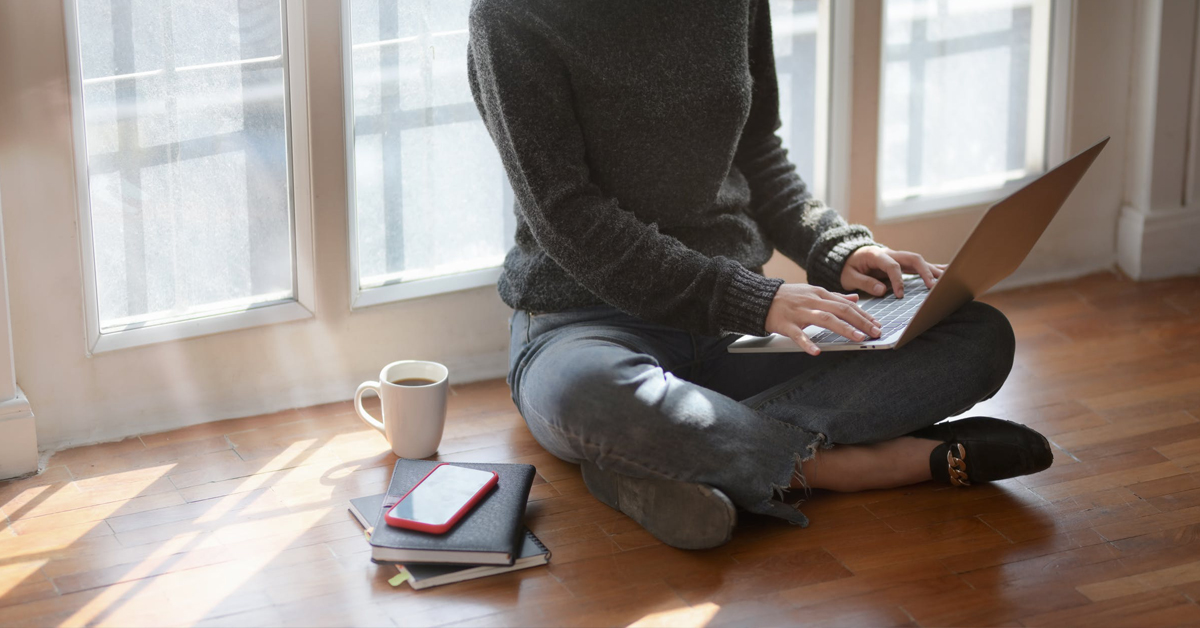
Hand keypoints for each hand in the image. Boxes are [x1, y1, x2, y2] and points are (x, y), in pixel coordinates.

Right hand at [765, 284, 882, 355]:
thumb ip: (834, 296)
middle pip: (841, 310)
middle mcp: (812, 301)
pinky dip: (807, 343)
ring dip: (843, 328)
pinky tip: (816, 352)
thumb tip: (855, 298)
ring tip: (858, 338)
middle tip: (875, 332)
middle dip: (861, 321)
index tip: (877, 325)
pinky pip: (798, 335)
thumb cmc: (788, 297)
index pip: (846, 304)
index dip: (863, 314)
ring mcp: (799, 312)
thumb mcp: (813, 292)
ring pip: (825, 319)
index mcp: (820, 294)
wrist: (761, 297)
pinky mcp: (786, 324)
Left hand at [840, 246, 945, 297]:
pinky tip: (946, 272)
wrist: (848, 256)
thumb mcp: (849, 276)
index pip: (892, 265)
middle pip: (912, 258)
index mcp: (876, 255)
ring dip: (933, 270)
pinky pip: (919, 265)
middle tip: (933, 286)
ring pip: (919, 261)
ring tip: (948, 278)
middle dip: (924, 271)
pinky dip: (932, 269)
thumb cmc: (848, 267)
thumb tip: (882, 290)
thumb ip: (864, 282)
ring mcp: (898, 257)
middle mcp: (891, 253)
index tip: (900, 295)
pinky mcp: (902, 263)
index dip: (897, 280)